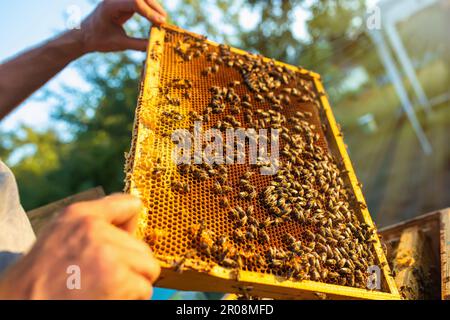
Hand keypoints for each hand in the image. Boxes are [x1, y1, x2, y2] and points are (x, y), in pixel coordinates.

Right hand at [0, 194, 160, 299]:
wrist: (23, 302)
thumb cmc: (44, 270)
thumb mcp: (62, 230)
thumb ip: (98, 217)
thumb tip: (136, 208)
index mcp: (83, 216)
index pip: (132, 205)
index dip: (132, 227)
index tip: (126, 240)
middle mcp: (97, 231)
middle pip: (144, 248)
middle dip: (132, 264)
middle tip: (107, 275)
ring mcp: (110, 257)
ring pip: (148, 269)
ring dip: (134, 283)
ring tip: (107, 288)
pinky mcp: (119, 282)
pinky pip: (144, 289)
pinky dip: (132, 298)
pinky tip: (108, 297)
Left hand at [80, 0, 166, 52]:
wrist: (83, 36)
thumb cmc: (98, 40)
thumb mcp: (119, 44)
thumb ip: (137, 44)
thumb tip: (154, 45)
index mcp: (110, 6)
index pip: (135, 3)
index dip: (149, 12)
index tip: (160, 23)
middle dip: (154, 7)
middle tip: (164, 21)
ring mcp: (119, 1)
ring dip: (153, 7)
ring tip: (162, 20)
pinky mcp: (122, 4)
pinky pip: (138, 4)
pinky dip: (148, 10)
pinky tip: (155, 19)